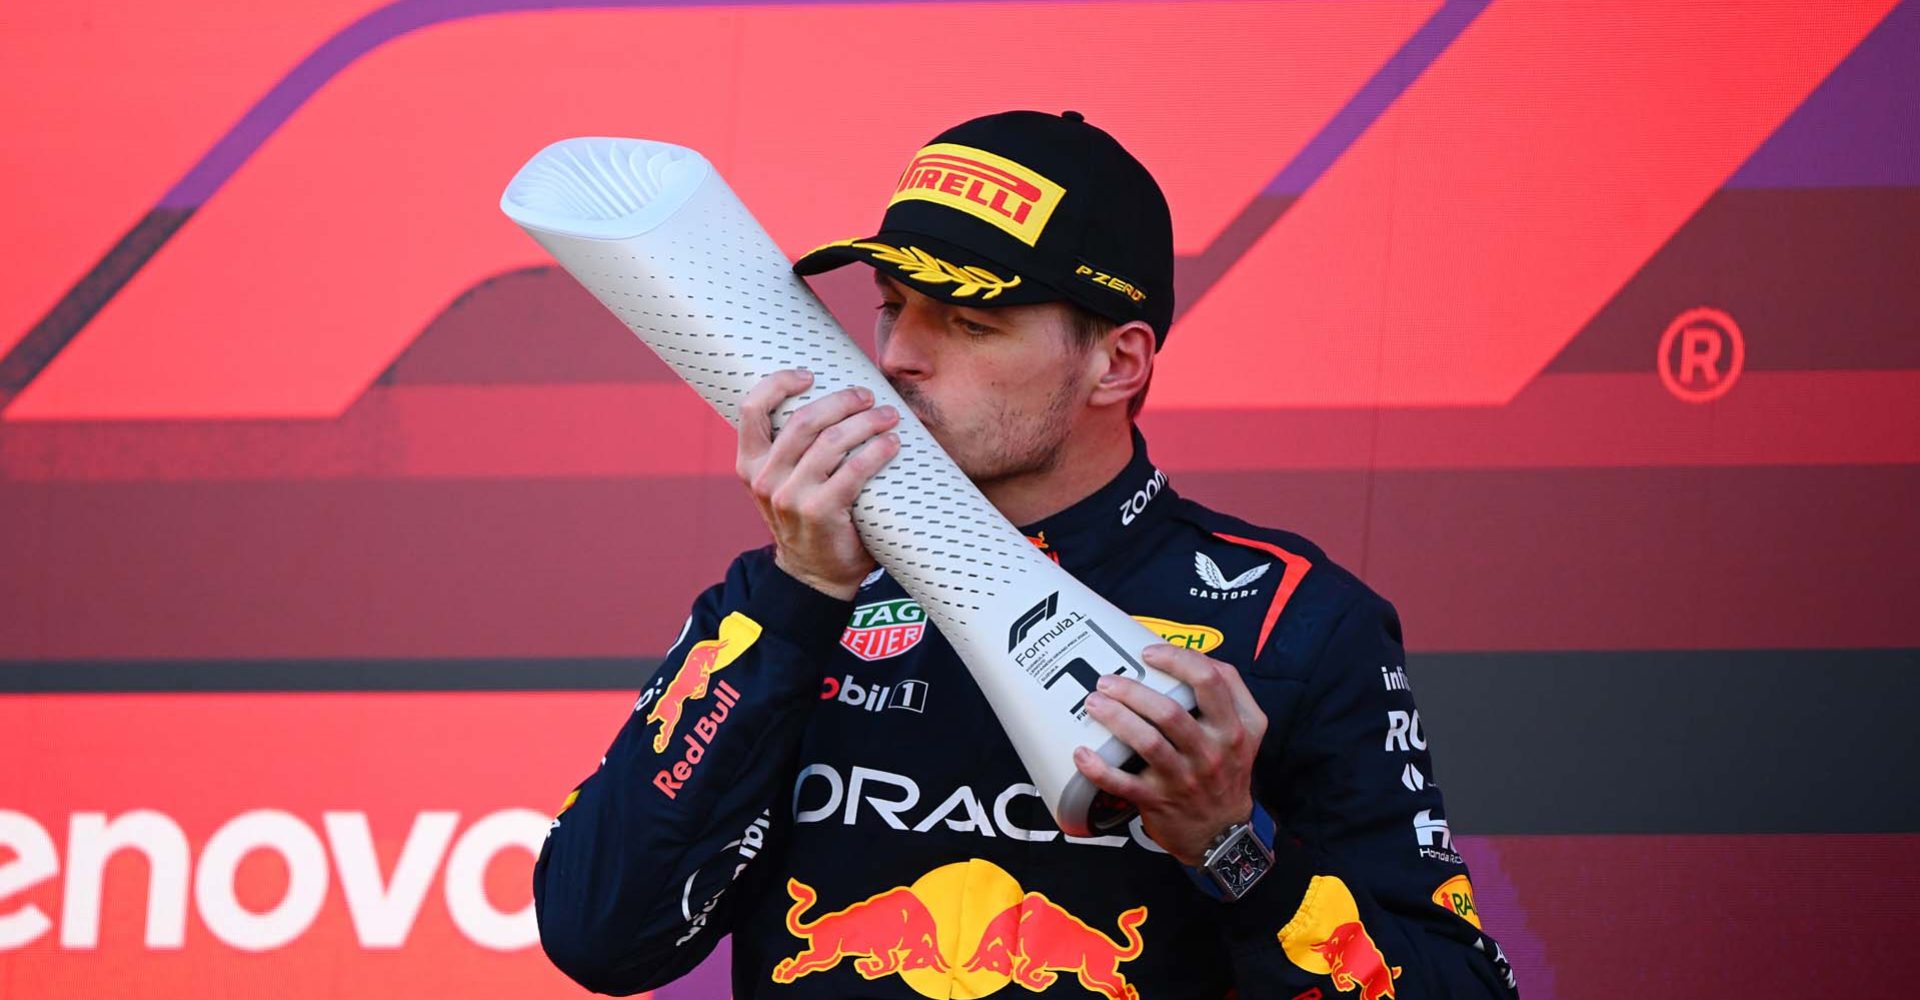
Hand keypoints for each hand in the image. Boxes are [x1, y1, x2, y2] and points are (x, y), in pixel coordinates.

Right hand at [736, 370, 900, 600]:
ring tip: (888, 417)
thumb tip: (833, 398)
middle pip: (803, 420)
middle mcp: (764, 479)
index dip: (779, 383)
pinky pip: (852, 471)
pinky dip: (876, 452)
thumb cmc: (808, 517)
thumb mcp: (785, 482)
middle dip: (841, 401)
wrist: (815, 575)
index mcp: (750, 464)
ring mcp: (789, 497)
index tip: (809, 374)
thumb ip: (794, 449)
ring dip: (866, 422)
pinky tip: (892, 444)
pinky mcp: (819, 512)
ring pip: (831, 442)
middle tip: (867, 396)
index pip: (751, 409)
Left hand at [1071, 644, 1267, 865]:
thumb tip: (1192, 655)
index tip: (1149, 653)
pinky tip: (1082, 754)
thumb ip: (1230, 690)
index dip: (1177, 659)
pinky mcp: (1159, 800)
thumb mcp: (1247, 729)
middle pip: (1170, 712)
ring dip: (1116, 719)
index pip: (1210, 681)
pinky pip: (1124, 784)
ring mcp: (1184, 778)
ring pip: (1148, 743)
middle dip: (1133, 691)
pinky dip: (1100, 769)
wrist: (1223, 832)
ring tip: (1093, 704)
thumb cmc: (1227, 770)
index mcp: (1233, 727)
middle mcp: (1211, 751)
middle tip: (1107, 681)